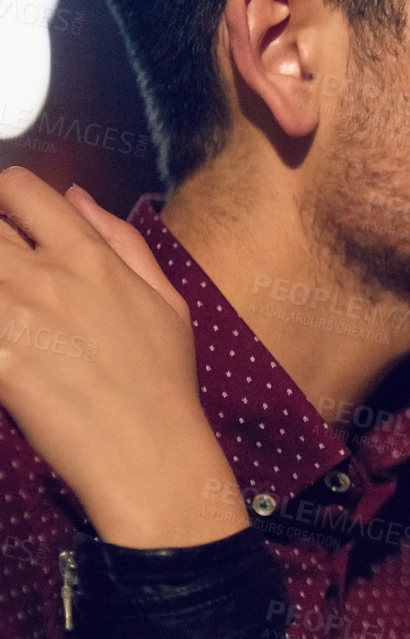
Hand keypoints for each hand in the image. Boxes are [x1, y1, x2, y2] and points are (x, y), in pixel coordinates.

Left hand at [0, 167, 248, 546]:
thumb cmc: (161, 377)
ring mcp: (11, 317)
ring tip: (12, 307)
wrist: (146, 449)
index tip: (9, 218)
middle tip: (9, 271)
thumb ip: (121, 240)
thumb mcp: (165, 298)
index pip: (20, 189)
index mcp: (89, 256)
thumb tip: (76, 197)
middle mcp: (43, 276)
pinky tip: (9, 342)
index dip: (5, 195)